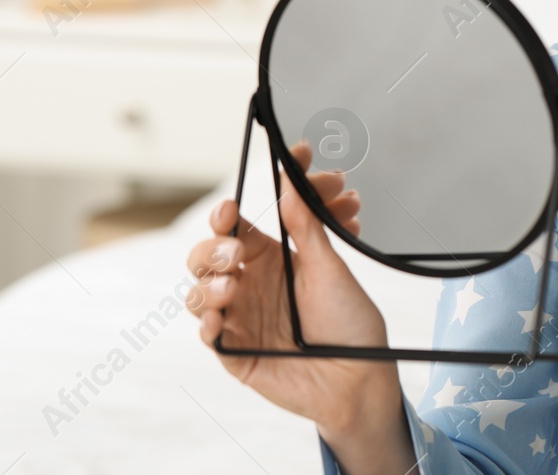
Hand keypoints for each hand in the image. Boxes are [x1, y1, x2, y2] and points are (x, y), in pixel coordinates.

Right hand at [186, 140, 395, 435]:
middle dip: (210, 252)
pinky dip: (206, 323)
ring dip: (206, 287)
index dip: (223, 217)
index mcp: (270, 260)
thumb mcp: (330, 268)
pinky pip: (208, 335)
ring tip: (230, 289)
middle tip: (233, 256)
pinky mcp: (236, 353)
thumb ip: (306, 226)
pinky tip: (218, 317)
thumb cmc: (350, 321)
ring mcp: (240, 319)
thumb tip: (292, 178)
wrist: (359, 378)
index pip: (234, 230)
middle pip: (205, 259)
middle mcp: (250, 286)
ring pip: (198, 294)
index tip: (228, 210)